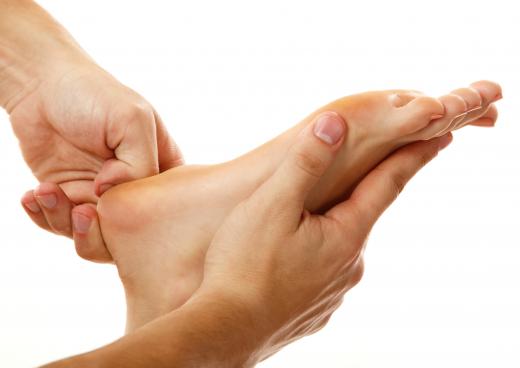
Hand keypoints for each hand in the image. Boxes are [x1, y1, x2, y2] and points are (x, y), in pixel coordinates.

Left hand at [0, 1, 181, 261]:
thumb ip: (140, 164)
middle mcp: (132, 187)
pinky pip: (60, 224)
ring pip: (92, 234)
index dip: (145, 218)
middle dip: (100, 230)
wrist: (40, 84)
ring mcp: (100, 195)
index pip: (166, 209)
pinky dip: (44, 216)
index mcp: (160, 168)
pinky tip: (34, 195)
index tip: (115, 199)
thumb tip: (112, 196)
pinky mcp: (69, 197)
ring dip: (64, 220)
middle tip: (80, 210)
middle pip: (128, 233)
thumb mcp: (131, 121)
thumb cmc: (93, 93)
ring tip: (46, 191)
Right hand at [197, 113, 451, 364]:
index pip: (389, 184)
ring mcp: (334, 293)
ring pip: (338, 248)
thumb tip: (335, 122)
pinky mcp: (315, 311)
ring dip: (329, 230)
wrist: (224, 332)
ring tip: (303, 223)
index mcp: (346, 235)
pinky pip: (321, 275)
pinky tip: (290, 263)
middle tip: (354, 173)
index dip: (413, 156)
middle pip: (361, 216)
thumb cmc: (244, 266)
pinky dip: (313, 260)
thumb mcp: (272, 204)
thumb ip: (305, 162)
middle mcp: (349, 266)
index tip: (440, 136)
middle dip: (360, 192)